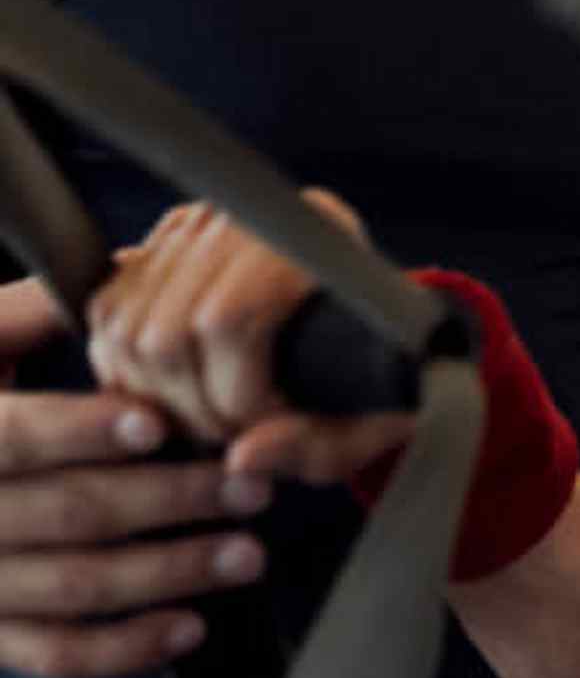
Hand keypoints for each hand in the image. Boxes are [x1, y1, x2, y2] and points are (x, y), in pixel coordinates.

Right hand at [0, 275, 271, 677]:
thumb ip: (41, 308)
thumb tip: (135, 269)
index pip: (11, 438)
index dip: (80, 430)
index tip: (155, 421)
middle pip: (64, 514)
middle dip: (166, 502)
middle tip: (249, 488)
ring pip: (70, 587)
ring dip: (167, 574)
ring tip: (247, 553)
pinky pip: (51, 652)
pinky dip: (122, 648)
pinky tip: (189, 627)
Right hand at [86, 193, 413, 485]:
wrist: (371, 329)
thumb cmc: (372, 379)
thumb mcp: (363, 422)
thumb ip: (310, 444)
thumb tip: (242, 458)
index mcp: (317, 241)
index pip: (229, 321)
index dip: (233, 398)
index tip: (259, 432)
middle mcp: (253, 219)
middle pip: (165, 331)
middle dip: (188, 408)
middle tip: (225, 437)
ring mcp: (205, 223)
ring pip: (126, 326)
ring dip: (150, 395)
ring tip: (202, 419)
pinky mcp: (167, 240)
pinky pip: (109, 311)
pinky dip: (125, 366)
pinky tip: (167, 393)